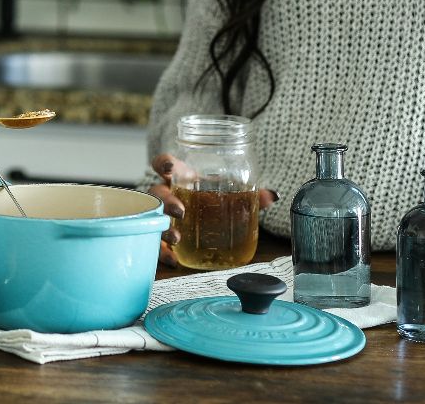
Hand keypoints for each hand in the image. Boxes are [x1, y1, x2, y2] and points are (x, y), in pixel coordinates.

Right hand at [149, 153, 276, 267]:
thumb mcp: (226, 195)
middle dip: (166, 201)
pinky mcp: (161, 236)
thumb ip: (248, 196)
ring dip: (162, 228)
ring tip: (177, 238)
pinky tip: (174, 260)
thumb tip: (272, 196)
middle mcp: (168, 194)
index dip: (164, 162)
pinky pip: (156, 244)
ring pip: (152, 219)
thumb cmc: (207, 200)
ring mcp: (162, 216)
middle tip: (180, 211)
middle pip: (157, 192)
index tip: (169, 167)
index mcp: (182, 177)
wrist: (200, 220)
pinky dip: (162, 253)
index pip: (166, 163)